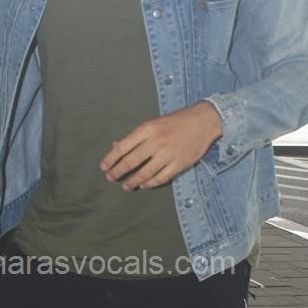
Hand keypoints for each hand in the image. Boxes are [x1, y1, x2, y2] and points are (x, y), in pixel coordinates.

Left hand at [100, 101, 222, 190]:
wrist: (204, 121)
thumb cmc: (176, 121)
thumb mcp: (153, 123)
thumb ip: (135, 136)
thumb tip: (115, 146)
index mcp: (147, 129)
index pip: (123, 147)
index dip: (111, 159)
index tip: (103, 167)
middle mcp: (156, 142)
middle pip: (131, 162)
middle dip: (118, 172)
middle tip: (110, 178)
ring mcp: (168, 154)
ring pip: (144, 173)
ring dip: (132, 181)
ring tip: (125, 186)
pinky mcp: (179, 164)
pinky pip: (160, 178)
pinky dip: (149, 183)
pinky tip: (143, 185)